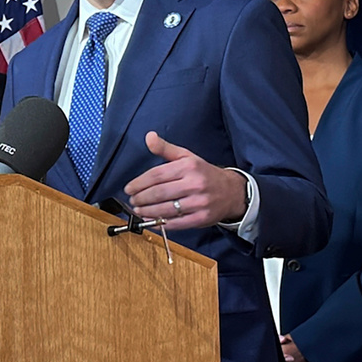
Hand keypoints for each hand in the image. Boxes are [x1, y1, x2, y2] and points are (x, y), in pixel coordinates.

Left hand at [124, 131, 247, 230]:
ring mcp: (199, 202)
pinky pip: (176, 223)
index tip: (129, 188)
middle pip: (159, 193)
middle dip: (141, 198)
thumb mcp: (187, 156)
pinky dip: (160, 223)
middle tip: (133, 201)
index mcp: (189, 166)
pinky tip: (151, 221)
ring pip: (165, 209)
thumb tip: (149, 137)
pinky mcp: (201, 218)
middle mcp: (195, 184)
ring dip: (147, 211)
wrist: (231, 192)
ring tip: (139, 210)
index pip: (157, 175)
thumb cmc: (205, 174)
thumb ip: (166, 148)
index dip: (139, 183)